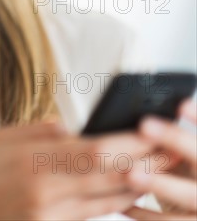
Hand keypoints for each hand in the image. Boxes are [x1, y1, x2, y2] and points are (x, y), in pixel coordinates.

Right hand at [0, 119, 153, 220]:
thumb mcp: (5, 139)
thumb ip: (46, 132)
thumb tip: (80, 129)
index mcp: (34, 163)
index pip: (98, 151)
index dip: (133, 142)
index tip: (158, 130)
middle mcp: (47, 195)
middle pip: (111, 179)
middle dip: (148, 162)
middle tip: (174, 147)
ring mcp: (50, 220)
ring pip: (108, 202)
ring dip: (139, 184)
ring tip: (163, 167)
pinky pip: (92, 218)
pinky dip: (114, 203)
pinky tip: (131, 191)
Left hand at [125, 98, 196, 219]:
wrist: (195, 207)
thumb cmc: (187, 174)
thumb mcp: (185, 154)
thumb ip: (173, 141)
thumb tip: (141, 116)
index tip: (180, 103)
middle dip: (175, 139)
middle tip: (144, 124)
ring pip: (189, 194)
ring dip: (159, 183)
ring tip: (130, 173)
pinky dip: (145, 214)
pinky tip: (124, 204)